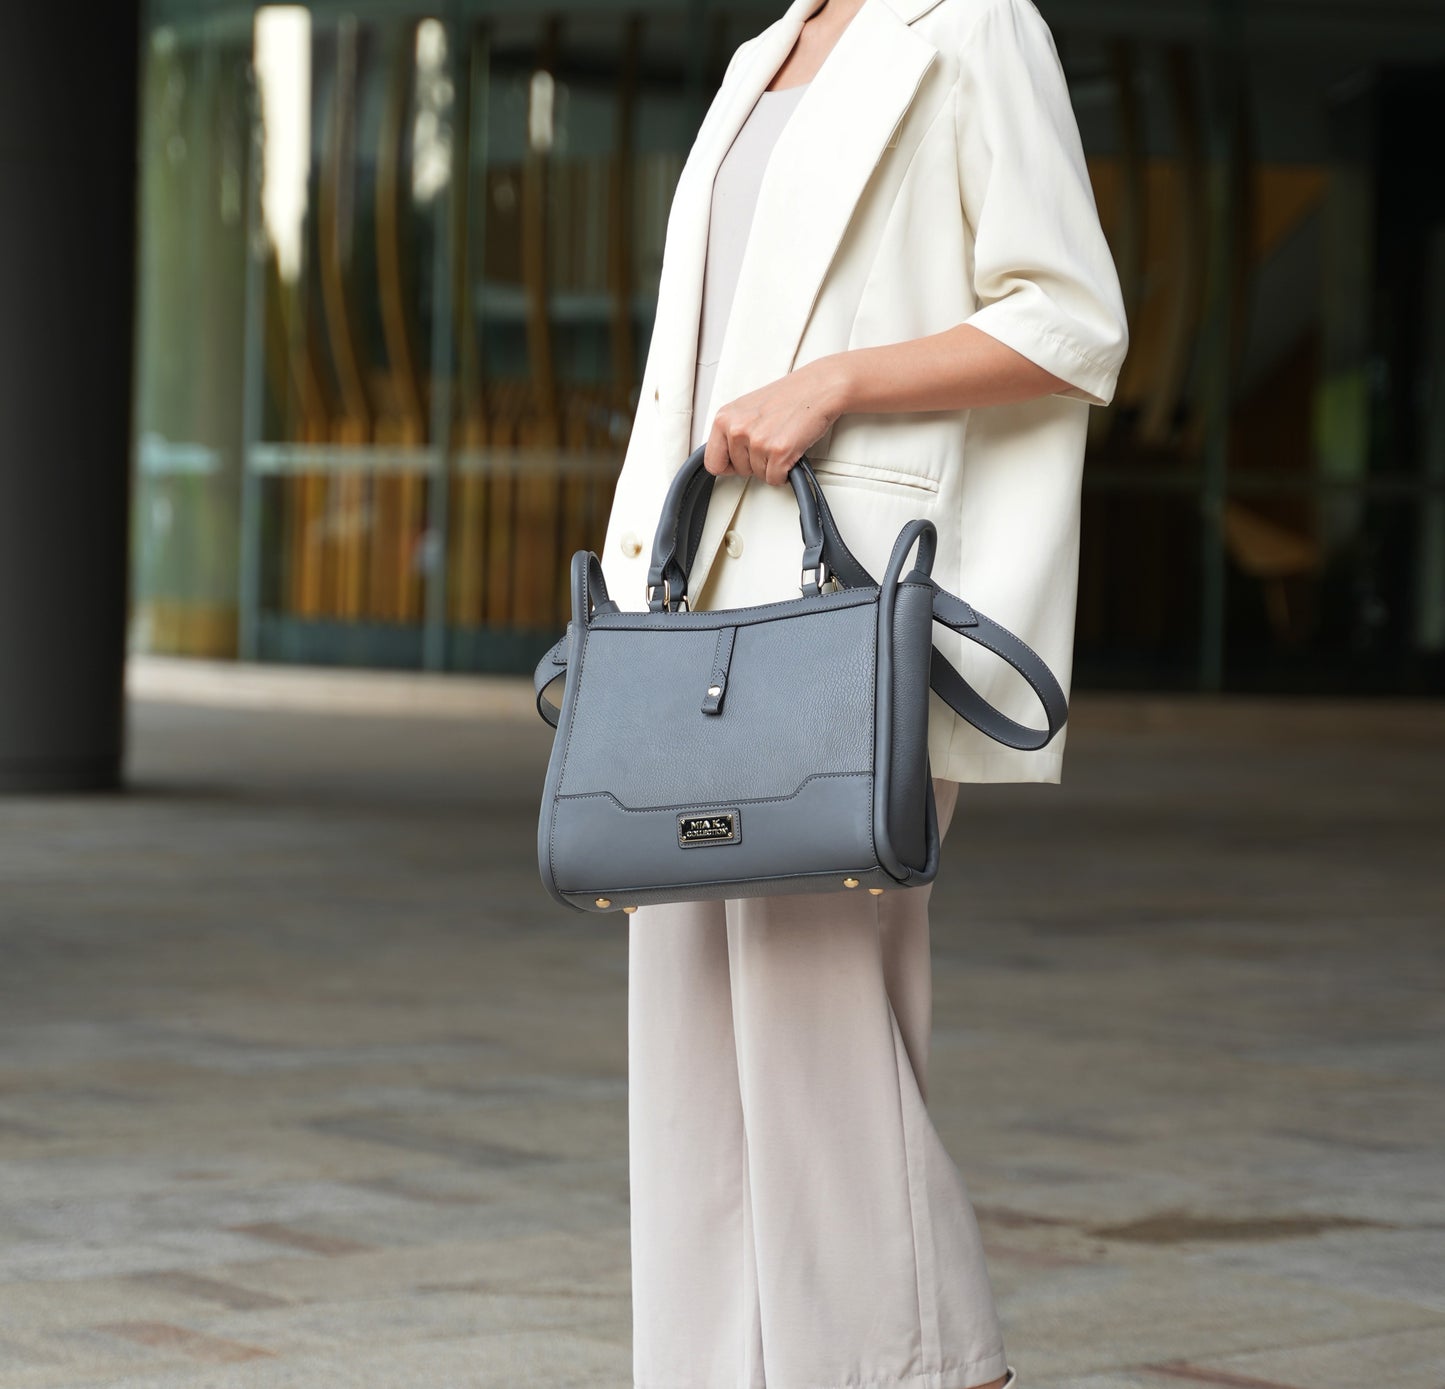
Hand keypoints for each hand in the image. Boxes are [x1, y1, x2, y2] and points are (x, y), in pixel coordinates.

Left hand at [703, 357, 849, 484]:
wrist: (818, 388)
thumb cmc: (788, 396)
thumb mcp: (747, 409)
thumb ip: (732, 430)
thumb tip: (725, 454)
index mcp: (724, 418)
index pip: (711, 462)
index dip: (729, 466)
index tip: (739, 461)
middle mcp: (737, 429)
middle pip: (738, 471)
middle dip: (755, 463)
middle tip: (770, 443)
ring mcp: (757, 441)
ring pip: (758, 475)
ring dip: (772, 465)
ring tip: (781, 442)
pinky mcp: (778, 452)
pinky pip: (775, 479)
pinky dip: (785, 473)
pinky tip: (790, 452)